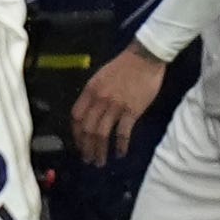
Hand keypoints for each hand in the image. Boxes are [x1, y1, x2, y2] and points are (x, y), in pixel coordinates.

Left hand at [71, 43, 167, 166]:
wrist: (144, 57)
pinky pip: (123, 132)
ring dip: (99, 150)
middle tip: (88, 159)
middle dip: (85, 147)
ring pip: (102, 134)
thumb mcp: (100, 77)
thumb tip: (89, 113)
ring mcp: (115, 106)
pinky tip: (120, 153)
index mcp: (90, 91)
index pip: (76, 116)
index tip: (78, 144)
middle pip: (87, 129)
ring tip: (100, 162)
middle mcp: (99, 100)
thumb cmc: (123, 66)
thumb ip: (93, 94)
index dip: (75, 133)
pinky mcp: (132, 111)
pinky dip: (121, 145)